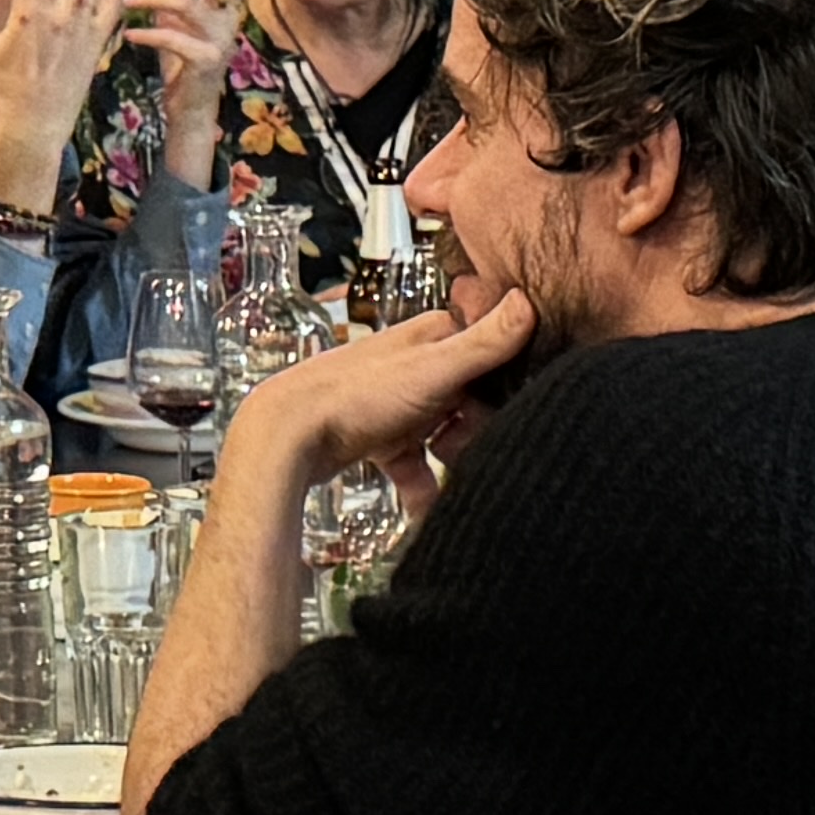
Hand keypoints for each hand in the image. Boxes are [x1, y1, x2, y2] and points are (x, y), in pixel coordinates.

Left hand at [131, 0, 243, 187]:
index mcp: (222, 6)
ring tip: (128, 0)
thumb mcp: (173, 19)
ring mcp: (221, 40)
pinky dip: (150, 34)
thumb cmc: (182, 63)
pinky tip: (130, 35)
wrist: (190, 112)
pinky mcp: (207, 61)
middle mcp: (228, 19)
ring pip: (189, 4)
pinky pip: (175, 38)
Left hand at [235, 282, 538, 489]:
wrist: (287, 436)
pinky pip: (415, 467)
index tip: (508, 412)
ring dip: (455, 460)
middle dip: (478, 430)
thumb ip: (484, 342)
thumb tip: (528, 300)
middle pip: (473, 399)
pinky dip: (424, 490)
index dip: (504, 388)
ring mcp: (397, 401)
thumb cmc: (352, 395)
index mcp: (432, 337)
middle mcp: (416, 365)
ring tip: (453, 476)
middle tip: (464, 447)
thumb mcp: (432, 368)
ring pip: (446, 434)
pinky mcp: (380, 436)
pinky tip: (428, 514)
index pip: (492, 354)